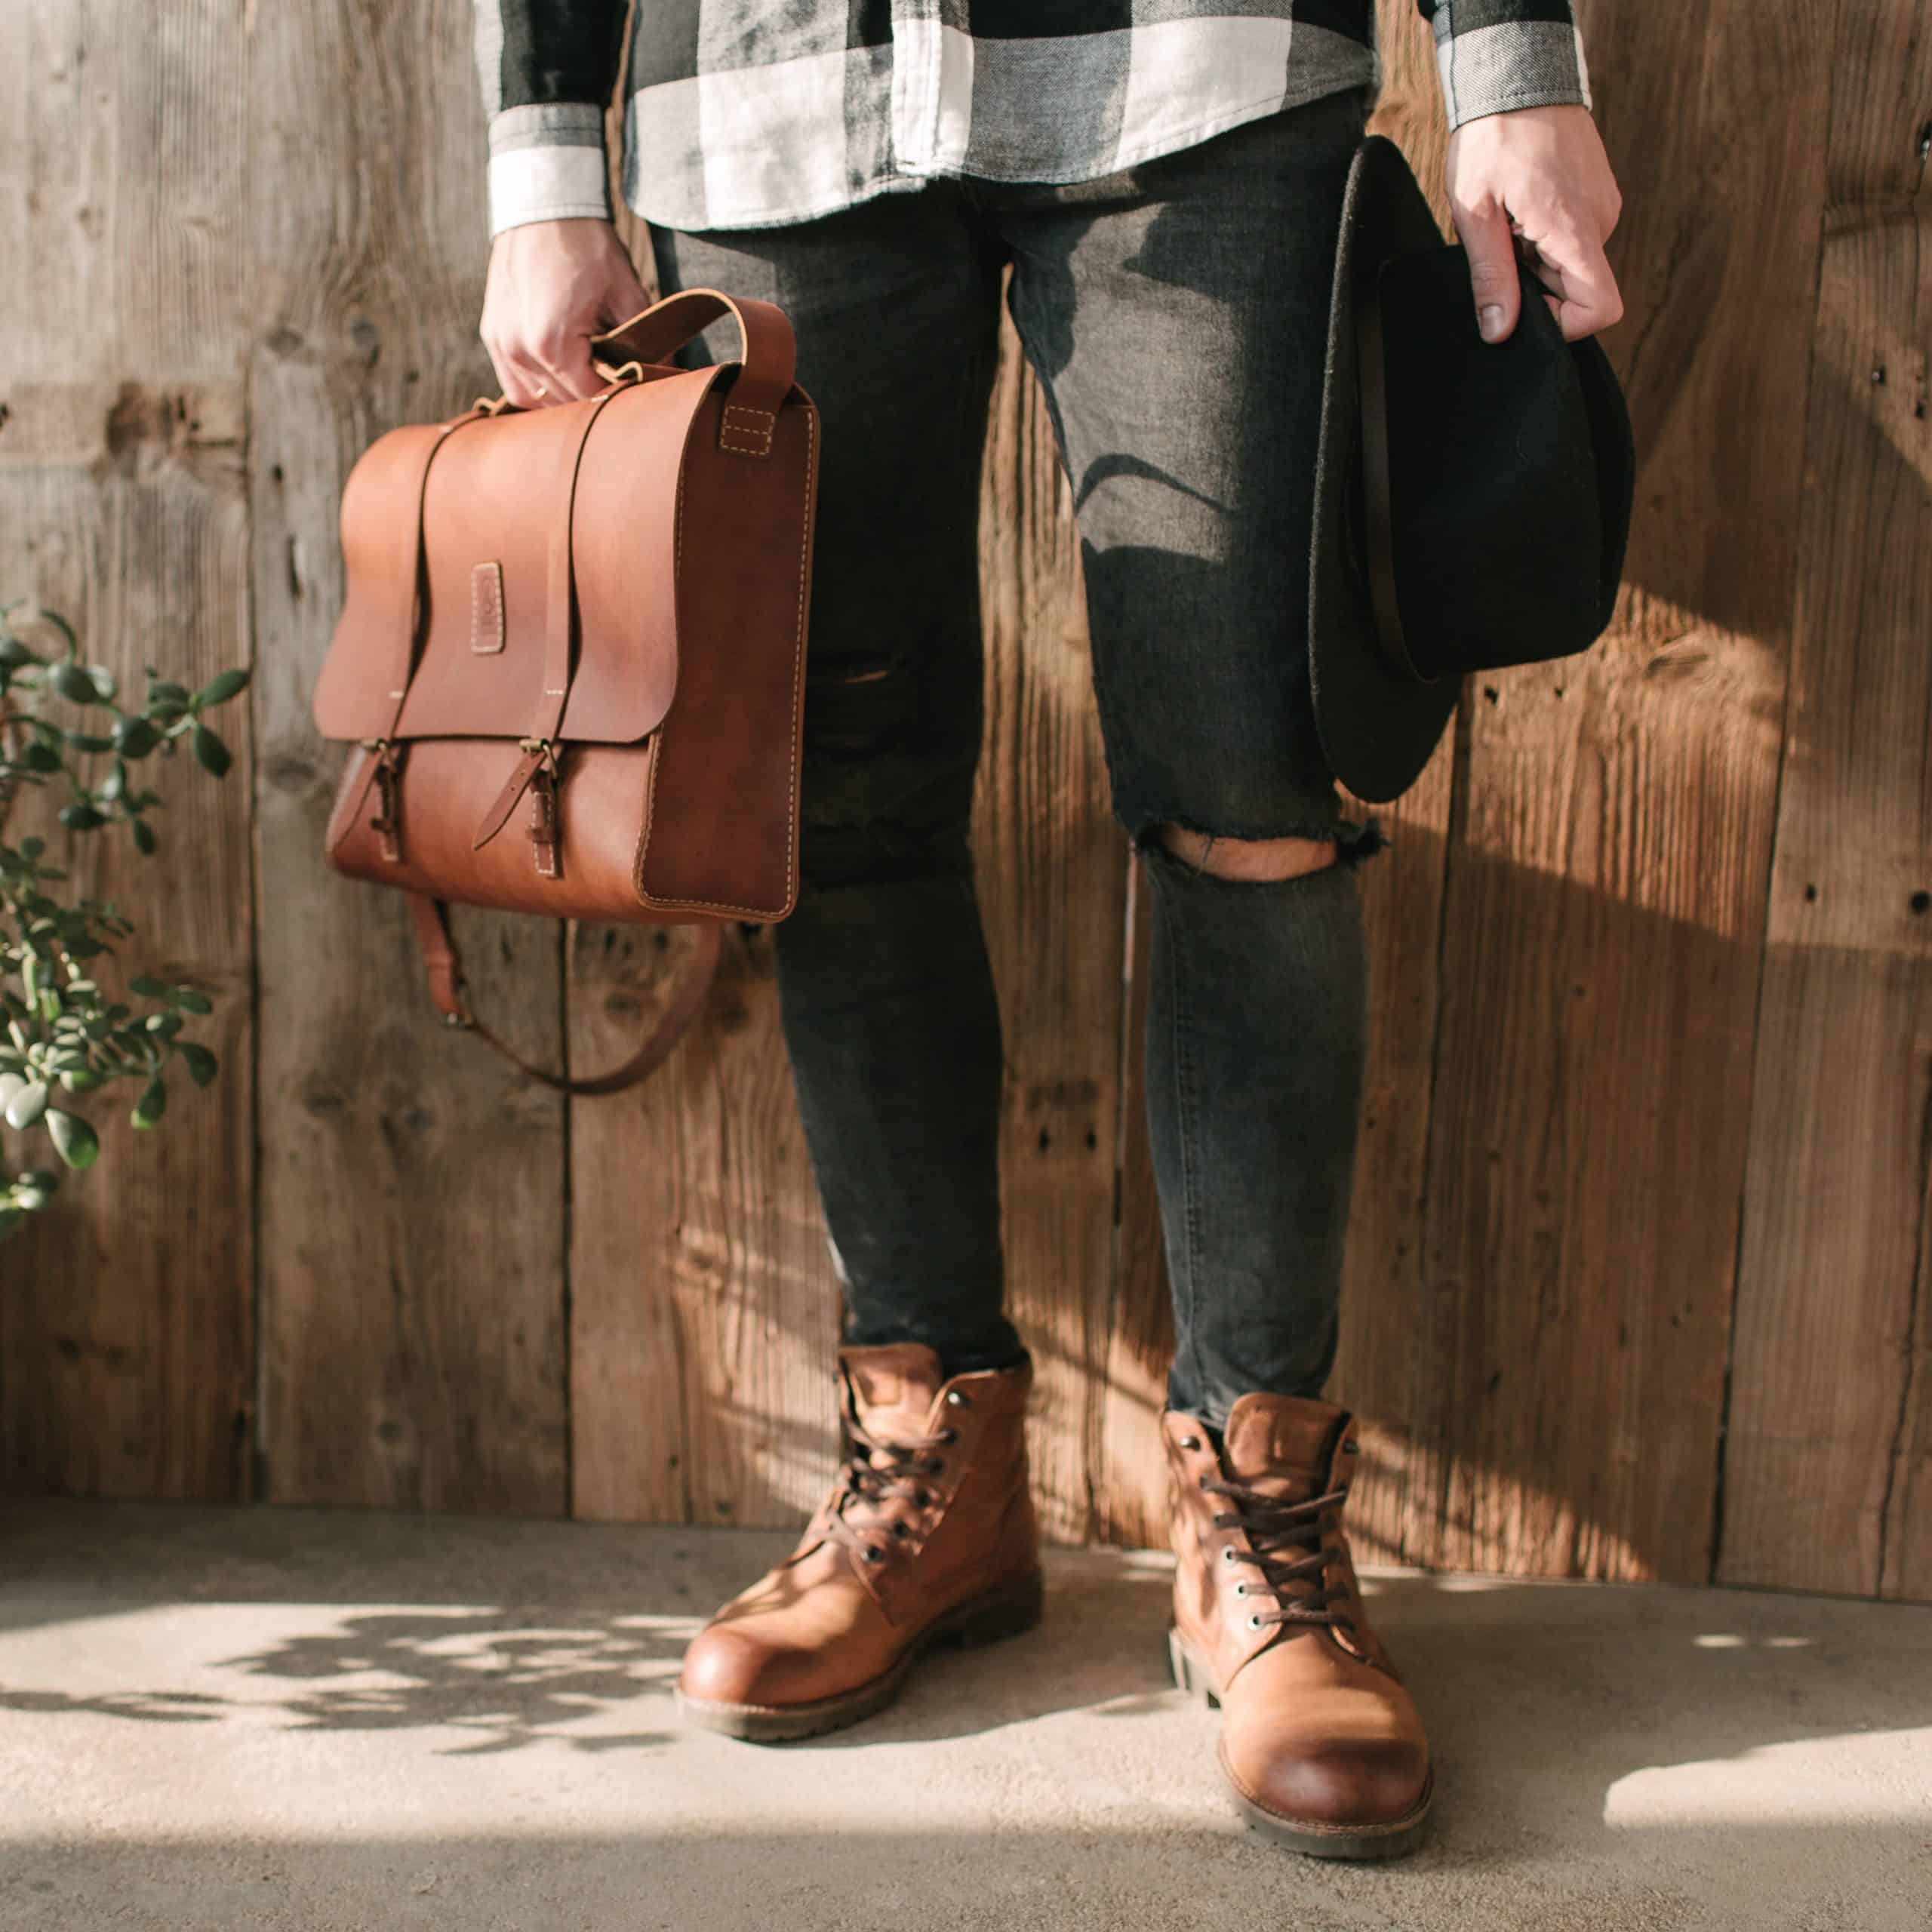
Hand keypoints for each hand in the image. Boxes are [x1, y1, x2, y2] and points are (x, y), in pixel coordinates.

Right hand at [479, 218, 649, 408]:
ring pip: (534, 400)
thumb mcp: (627, 293)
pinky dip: (536, 387)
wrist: (544, 206)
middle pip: (563, 402)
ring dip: (562, 398)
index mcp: (551, 342)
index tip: (634, 390)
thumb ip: (645, 341)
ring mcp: (500, 343)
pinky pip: (514, 383)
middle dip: (593, 397)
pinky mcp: (491, 334)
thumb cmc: (586, 245)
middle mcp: (519, 348)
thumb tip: (666, 372)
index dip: (617, 396)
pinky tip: (559, 378)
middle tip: (617, 385)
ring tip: (587, 383)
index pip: (590, 397)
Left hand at [1443, 104, 1622, 343]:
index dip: (1561, 325)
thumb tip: (1499, 331)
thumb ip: (1490, 277)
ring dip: (1536, 260)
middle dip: (1536, 286)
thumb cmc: (1493, 137)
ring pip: (1572, 264)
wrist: (1518, 75)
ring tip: (1508, 221)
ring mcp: (1602, 205)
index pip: (1599, 308)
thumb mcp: (1476, 213)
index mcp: (1574, 229)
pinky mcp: (1597, 194)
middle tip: (1502, 247)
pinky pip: (1573, 237)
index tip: (1522, 306)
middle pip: (1577, 289)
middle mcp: (1600, 221)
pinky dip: (1544, 238)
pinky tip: (1520, 209)